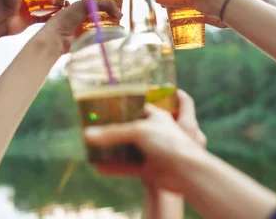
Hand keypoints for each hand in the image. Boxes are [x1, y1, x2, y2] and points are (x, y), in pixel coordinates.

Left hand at [39, 0, 121, 54]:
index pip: (98, 5)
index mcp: (82, 8)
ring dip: (113, 26)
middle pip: (102, 16)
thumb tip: (120, 14)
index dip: (107, 5)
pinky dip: (111, 35)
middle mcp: (85, 19)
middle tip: (120, 16)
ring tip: (121, 25)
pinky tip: (119, 33)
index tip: (116, 7)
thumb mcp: (85, 5)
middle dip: (112, 16)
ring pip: (104, 27)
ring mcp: (87, 30)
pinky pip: (103, 37)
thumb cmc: (67, 17)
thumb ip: (104, 4)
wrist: (58, 36)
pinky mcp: (89, 40)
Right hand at [85, 90, 206, 192]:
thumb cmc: (170, 143)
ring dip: (113, 148)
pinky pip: (128, 167)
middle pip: (133, 128)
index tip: (113, 102)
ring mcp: (153, 152)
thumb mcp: (140, 131)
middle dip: (117, 127)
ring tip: (94, 145)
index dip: (131, 103)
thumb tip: (88, 135)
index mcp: (160, 117)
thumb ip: (113, 133)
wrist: (187, 173)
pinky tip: (98, 167)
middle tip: (98, 125)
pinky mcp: (150, 169)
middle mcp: (156, 133)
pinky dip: (114, 167)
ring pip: (129, 148)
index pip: (144, 106)